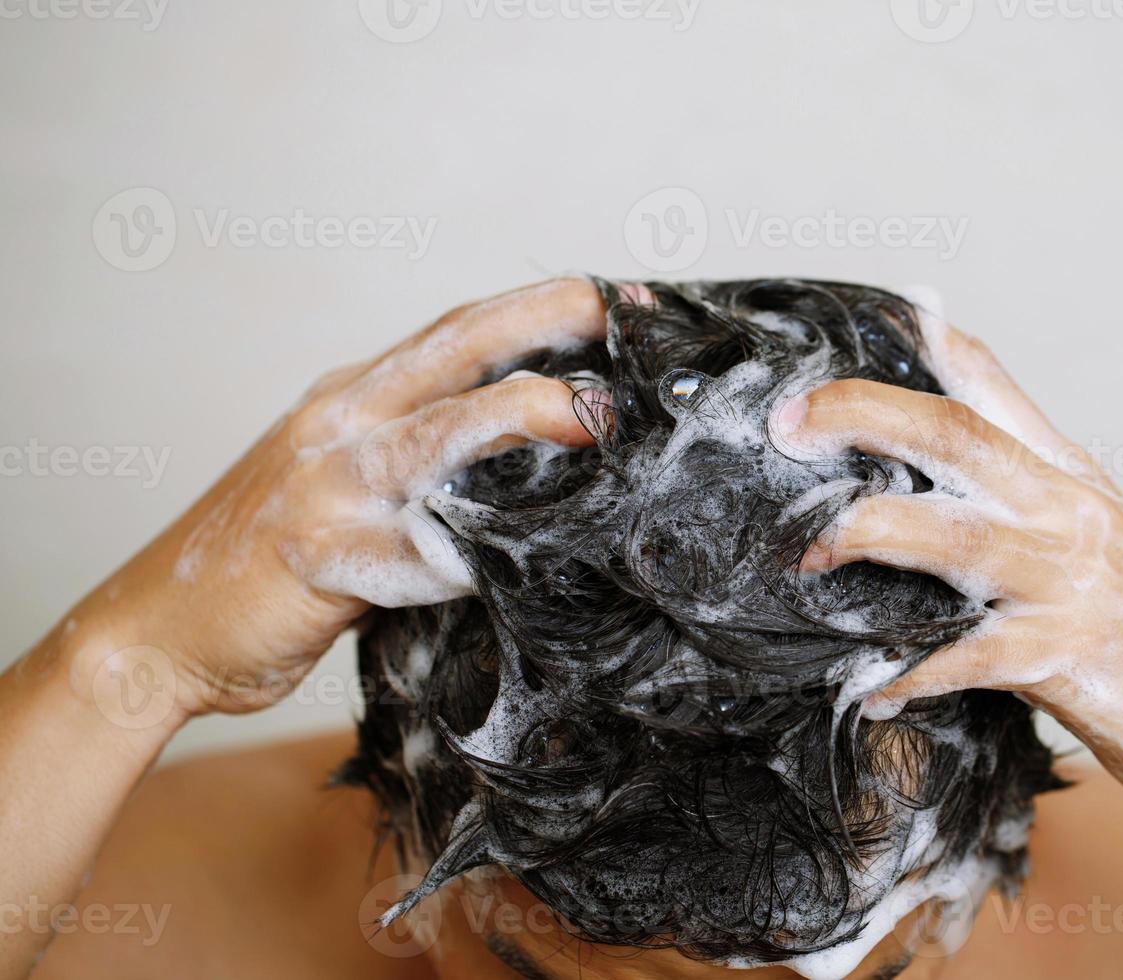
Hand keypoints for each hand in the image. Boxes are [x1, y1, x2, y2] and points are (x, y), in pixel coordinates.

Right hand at [62, 278, 607, 718]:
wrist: (151, 632)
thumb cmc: (260, 566)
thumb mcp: (338, 485)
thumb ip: (413, 465)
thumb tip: (519, 465)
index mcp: (348, 400)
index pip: (454, 334)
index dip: (533, 312)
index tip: (607, 301)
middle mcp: (340, 424)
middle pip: (456, 348)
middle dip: (544, 320)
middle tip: (621, 310)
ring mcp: (328, 486)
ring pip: (441, 432)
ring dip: (522, 417)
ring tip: (594, 416)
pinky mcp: (321, 555)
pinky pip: (420, 551)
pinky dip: (478, 550)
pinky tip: (535, 551)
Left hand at [775, 317, 1122, 811]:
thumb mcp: (1108, 538)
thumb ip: (1037, 498)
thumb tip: (967, 481)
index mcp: (1071, 479)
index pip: (995, 389)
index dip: (933, 344)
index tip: (876, 315)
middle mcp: (1065, 511)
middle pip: (952, 436)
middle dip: (863, 416)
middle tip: (790, 422)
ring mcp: (1067, 579)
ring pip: (948, 535)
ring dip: (864, 538)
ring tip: (806, 557)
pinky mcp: (1068, 652)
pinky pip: (967, 658)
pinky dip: (912, 673)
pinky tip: (872, 689)